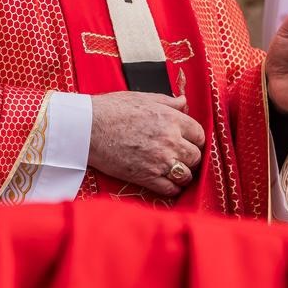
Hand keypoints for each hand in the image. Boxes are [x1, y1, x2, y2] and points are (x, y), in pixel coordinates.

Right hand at [88, 92, 204, 196]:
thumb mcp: (143, 98)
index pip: (199, 134)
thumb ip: (168, 102)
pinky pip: (171, 189)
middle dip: (190, 157)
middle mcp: (170, 140)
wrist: (88, 127)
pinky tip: (165, 183)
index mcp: (171, 118)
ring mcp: (159, 160)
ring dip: (182, 174)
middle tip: (180, 157)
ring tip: (173, 171)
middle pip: (196, 156)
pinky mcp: (146, 177)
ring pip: (186, 175)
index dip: (195, 139)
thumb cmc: (111, 109)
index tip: (188, 142)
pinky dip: (172, 188)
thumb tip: (183, 102)